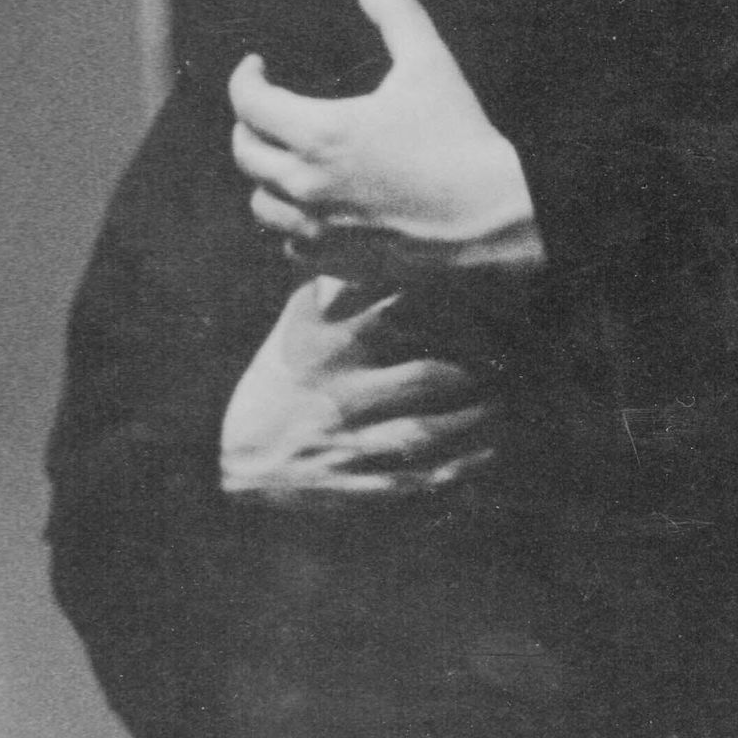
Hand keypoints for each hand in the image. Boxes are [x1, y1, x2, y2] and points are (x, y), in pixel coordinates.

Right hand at [220, 273, 501, 504]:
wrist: (234, 466)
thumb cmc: (273, 388)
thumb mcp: (291, 335)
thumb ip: (324, 292)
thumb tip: (351, 251)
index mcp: (328, 353)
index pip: (396, 315)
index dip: (444, 303)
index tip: (475, 296)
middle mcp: (343, 398)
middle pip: (426, 376)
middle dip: (471, 368)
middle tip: (503, 356)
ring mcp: (354, 445)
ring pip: (430, 431)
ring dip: (474, 418)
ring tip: (499, 403)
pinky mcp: (361, 486)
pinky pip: (421, 478)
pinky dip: (460, 467)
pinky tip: (487, 453)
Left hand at [229, 0, 545, 280]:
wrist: (494, 216)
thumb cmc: (462, 137)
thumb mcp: (431, 64)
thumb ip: (396, 15)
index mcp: (320, 134)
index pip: (248, 104)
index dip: (245, 79)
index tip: (257, 67)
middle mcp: (307, 185)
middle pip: (245, 153)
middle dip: (249, 123)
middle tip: (266, 109)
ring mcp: (319, 229)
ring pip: (261, 203)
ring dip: (266, 177)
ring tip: (285, 159)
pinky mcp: (339, 261)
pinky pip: (291, 245)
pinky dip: (292, 225)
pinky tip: (312, 208)